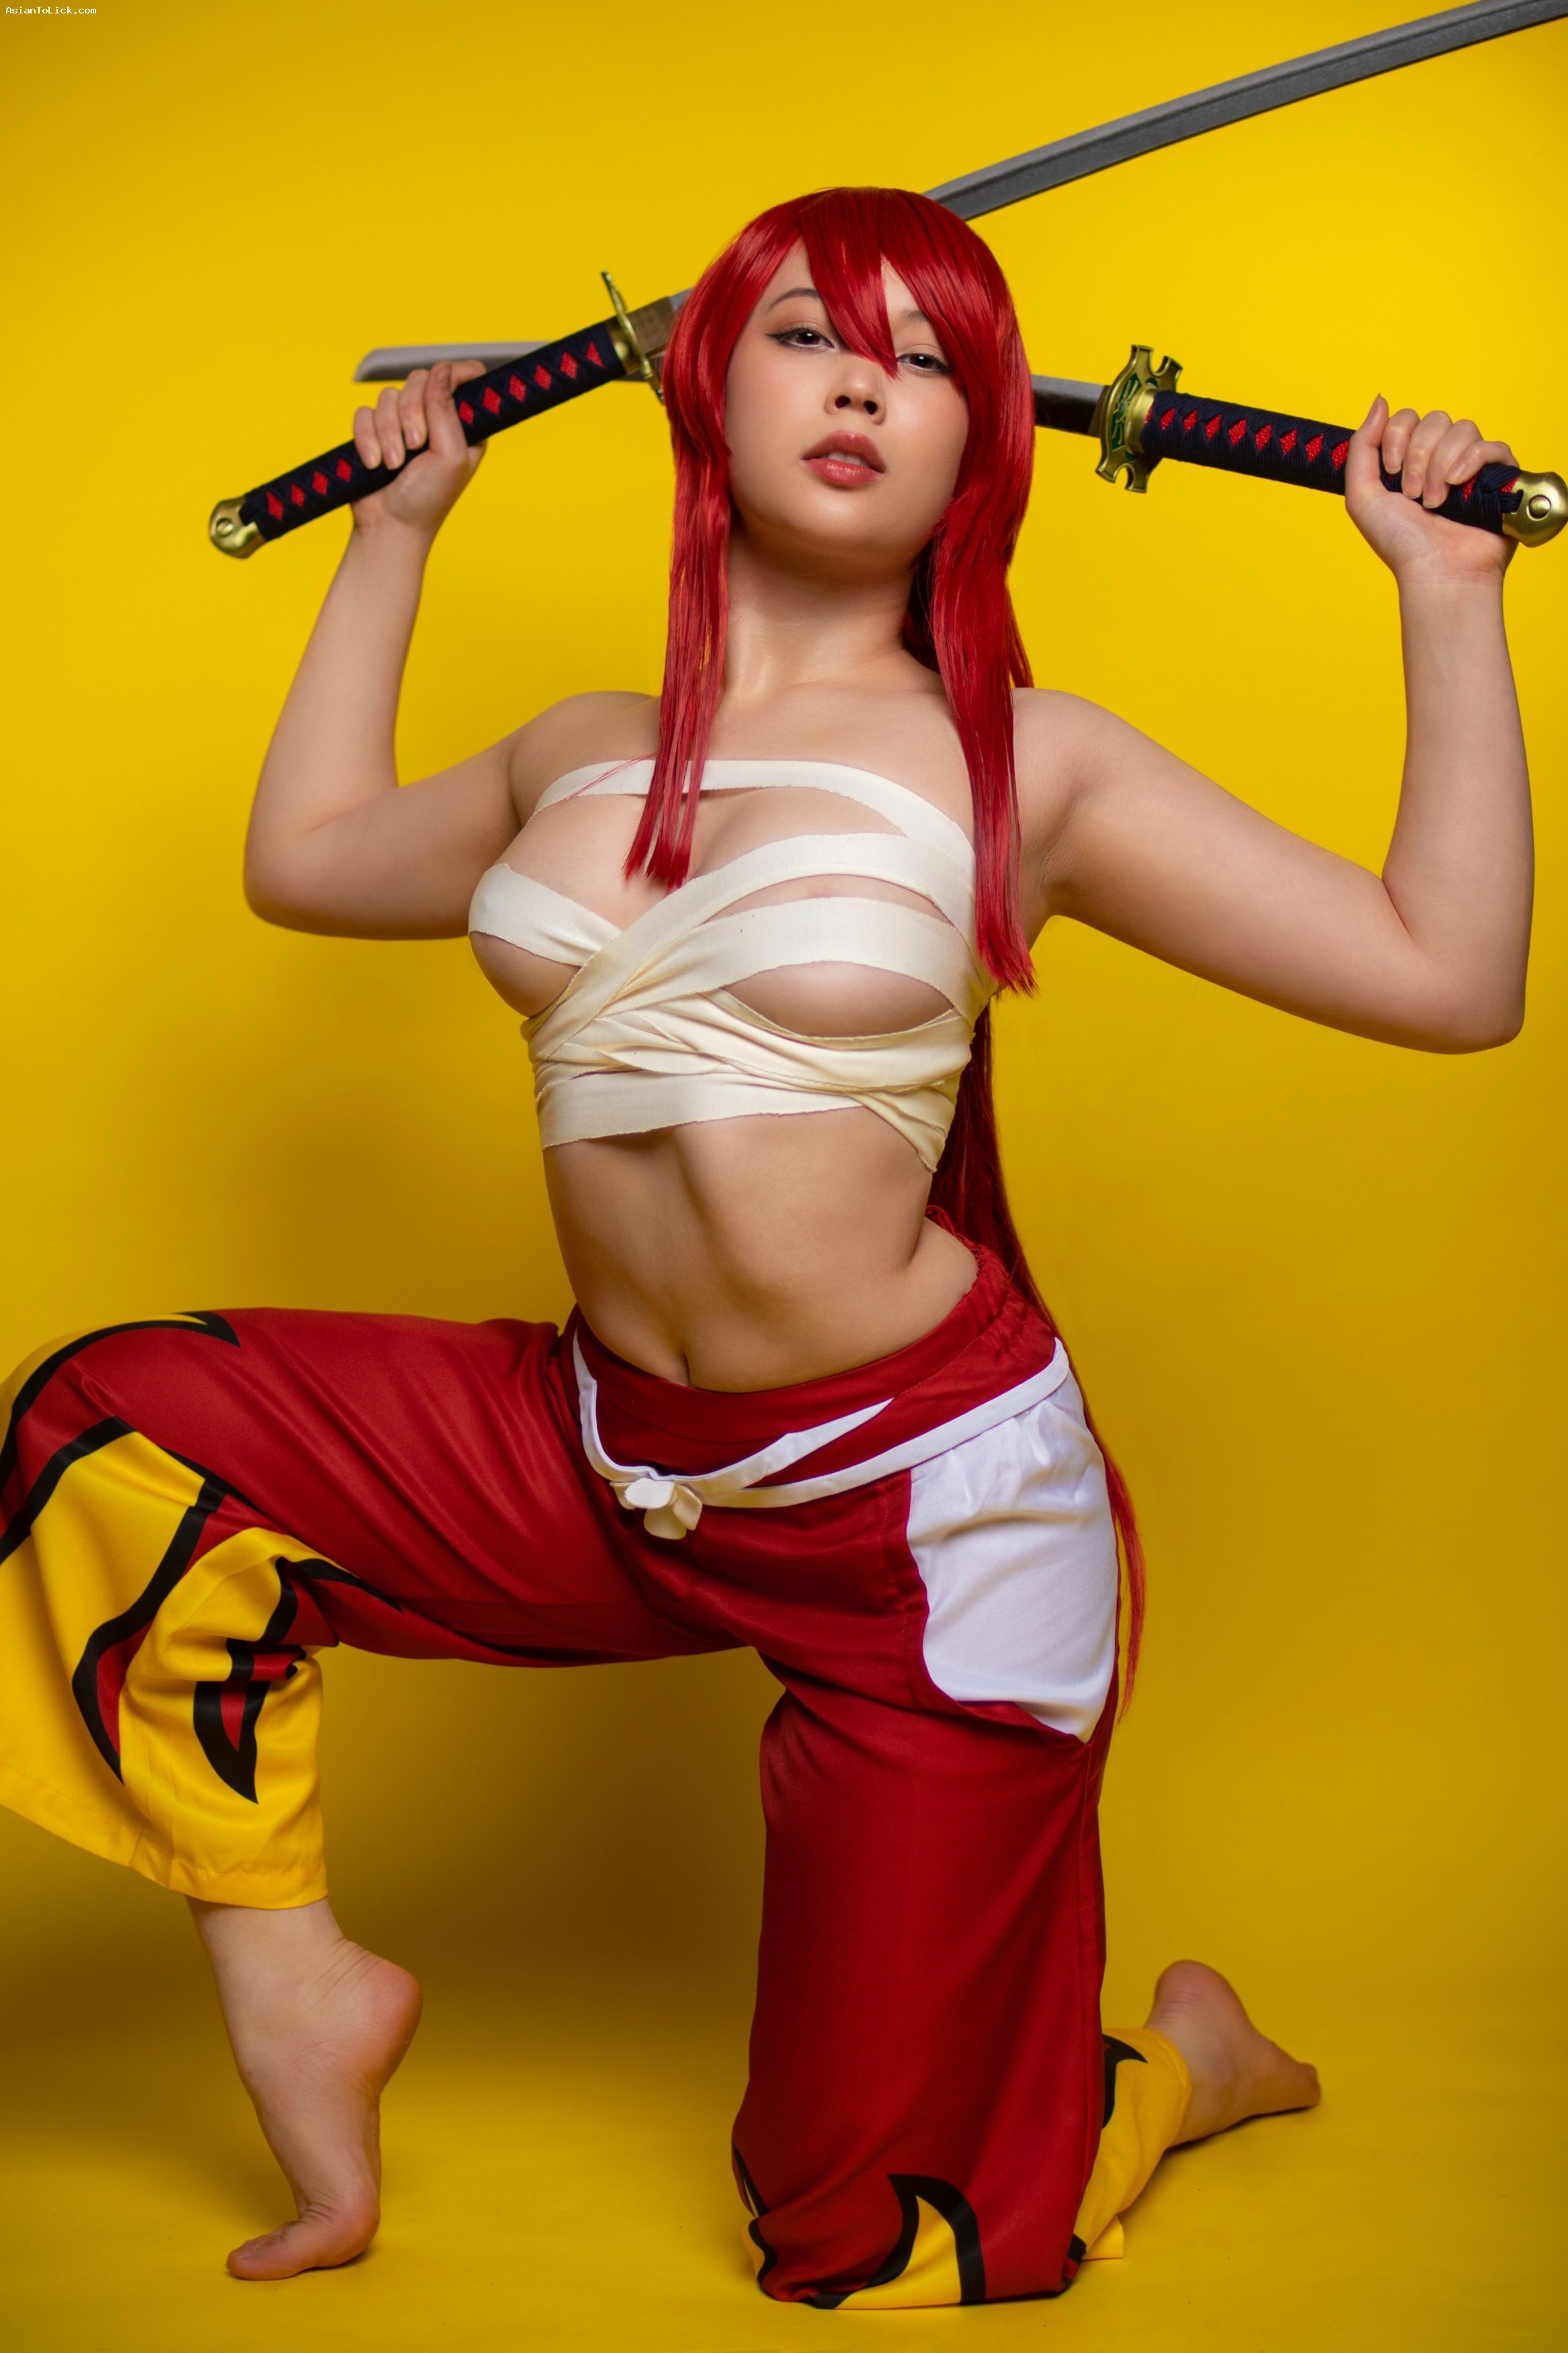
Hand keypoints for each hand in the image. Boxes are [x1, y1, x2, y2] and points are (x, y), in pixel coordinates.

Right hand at [348, 360, 488, 539]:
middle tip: (415, 445)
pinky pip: (364, 412)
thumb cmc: (428, 499)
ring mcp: (402, 423)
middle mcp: (434, 418)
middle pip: (419, 380)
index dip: (454, 373)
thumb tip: (442, 369)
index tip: (444, 384)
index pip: (464, 377)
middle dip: (411, 413)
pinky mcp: (373, 430)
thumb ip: (446, 410)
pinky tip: (374, 463)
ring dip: (387, 433)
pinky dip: (366, 438)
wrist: (390, 525)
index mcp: (462, 424)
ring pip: (388, 396)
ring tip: (394, 464)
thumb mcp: (449, 456)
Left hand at [1345, 396, 1514, 581]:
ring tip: (1435, 502)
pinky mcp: (1500, 476)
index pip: (1407, 417)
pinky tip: (1458, 485)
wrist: (1435, 572)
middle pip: (1434, 419)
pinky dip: (1471, 461)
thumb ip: (1362, 446)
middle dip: (1418, 456)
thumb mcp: (1361, 496)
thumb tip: (1380, 400)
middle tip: (1413, 495)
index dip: (1397, 437)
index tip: (1391, 472)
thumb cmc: (1400, 542)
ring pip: (1462, 428)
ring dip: (1440, 465)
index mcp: (1411, 460)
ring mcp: (1472, 466)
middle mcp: (1441, 458)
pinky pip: (1492, 445)